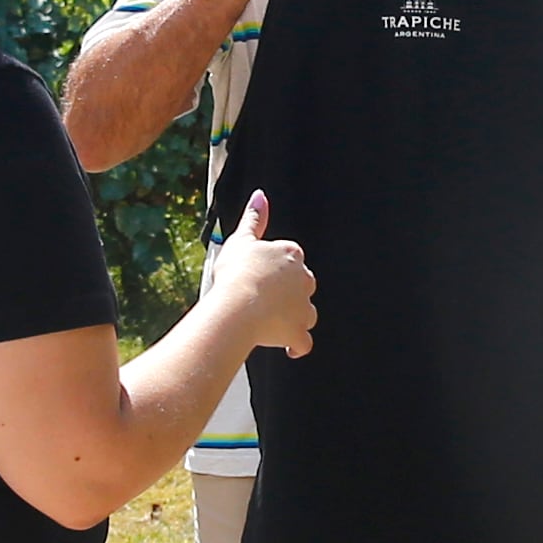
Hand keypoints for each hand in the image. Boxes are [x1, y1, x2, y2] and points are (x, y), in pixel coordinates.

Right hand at [206, 188, 316, 357]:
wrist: (238, 307)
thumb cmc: (236, 273)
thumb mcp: (240, 240)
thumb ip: (254, 218)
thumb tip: (261, 195)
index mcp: (292, 254)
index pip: (291, 259)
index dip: (274, 269)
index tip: (259, 276)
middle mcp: (305, 279)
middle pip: (302, 285)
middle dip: (288, 293)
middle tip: (263, 300)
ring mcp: (304, 307)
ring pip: (307, 312)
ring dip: (295, 317)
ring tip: (274, 322)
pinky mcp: (299, 332)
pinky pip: (303, 342)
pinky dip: (297, 345)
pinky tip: (289, 348)